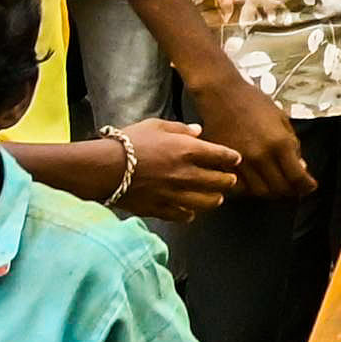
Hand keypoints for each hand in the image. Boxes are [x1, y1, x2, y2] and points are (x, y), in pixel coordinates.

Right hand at [98, 120, 239, 220]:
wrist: (104, 168)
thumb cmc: (129, 143)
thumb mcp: (156, 126)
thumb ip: (180, 129)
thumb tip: (198, 131)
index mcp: (188, 150)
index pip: (221, 156)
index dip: (232, 158)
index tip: (236, 160)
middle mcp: (187, 174)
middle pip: (219, 181)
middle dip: (228, 180)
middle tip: (231, 180)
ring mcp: (175, 194)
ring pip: (206, 202)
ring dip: (215, 199)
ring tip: (218, 197)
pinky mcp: (160, 209)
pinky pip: (183, 215)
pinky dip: (190, 214)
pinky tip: (191, 211)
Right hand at [188, 67, 313, 204]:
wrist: (222, 94)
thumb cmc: (253, 102)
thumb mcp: (282, 119)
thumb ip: (293, 145)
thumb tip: (301, 166)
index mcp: (279, 143)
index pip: (297, 177)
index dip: (306, 186)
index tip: (309, 187)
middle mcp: (260, 156)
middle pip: (279, 189)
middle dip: (291, 191)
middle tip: (295, 188)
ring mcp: (241, 162)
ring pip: (259, 192)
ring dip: (271, 192)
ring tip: (276, 185)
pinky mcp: (224, 164)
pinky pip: (239, 187)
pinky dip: (250, 189)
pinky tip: (255, 181)